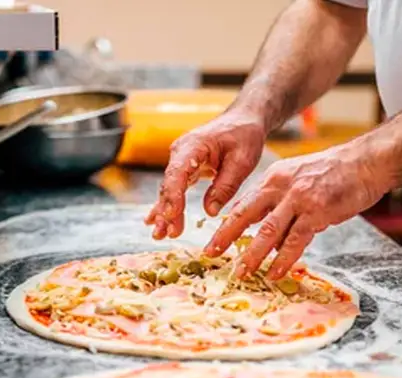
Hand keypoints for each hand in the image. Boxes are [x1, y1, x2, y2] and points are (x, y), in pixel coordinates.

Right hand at [145, 110, 266, 239]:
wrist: (243, 119)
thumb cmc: (244, 135)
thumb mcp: (243, 160)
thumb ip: (226, 185)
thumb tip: (210, 212)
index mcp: (194, 145)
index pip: (177, 173)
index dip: (173, 196)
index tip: (171, 216)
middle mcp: (181, 152)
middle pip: (169, 184)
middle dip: (166, 211)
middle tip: (165, 233)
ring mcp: (181, 160)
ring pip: (169, 189)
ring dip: (165, 212)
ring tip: (160, 234)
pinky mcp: (185, 167)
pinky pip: (175, 188)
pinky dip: (169, 205)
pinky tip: (157, 221)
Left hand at [205, 144, 384, 279]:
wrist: (366, 162)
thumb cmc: (336, 174)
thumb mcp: (300, 181)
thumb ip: (282, 206)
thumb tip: (270, 239)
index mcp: (273, 178)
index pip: (243, 204)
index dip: (225, 225)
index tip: (212, 242)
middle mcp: (281, 186)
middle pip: (245, 214)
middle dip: (225, 236)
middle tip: (210, 254)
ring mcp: (299, 198)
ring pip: (267, 231)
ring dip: (253, 254)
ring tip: (242, 272)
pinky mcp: (317, 210)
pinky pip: (296, 239)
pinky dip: (284, 258)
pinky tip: (276, 272)